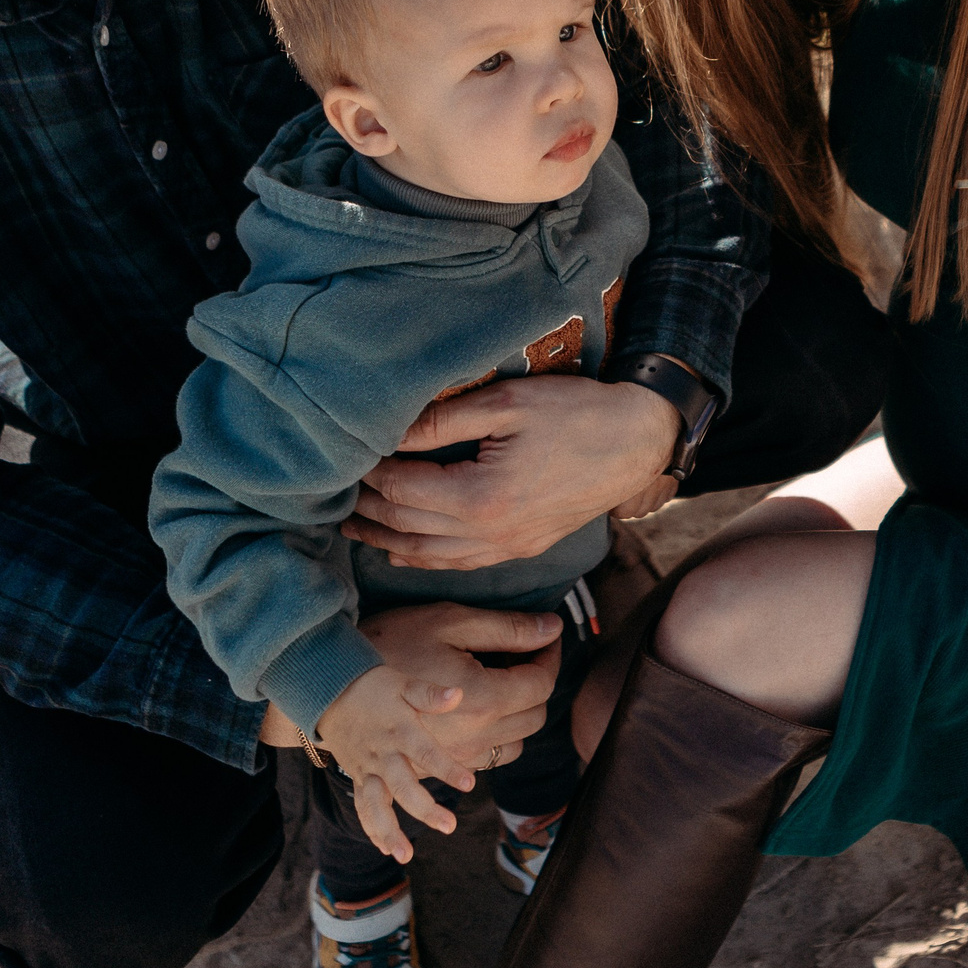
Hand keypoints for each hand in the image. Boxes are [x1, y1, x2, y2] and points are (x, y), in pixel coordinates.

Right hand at [315, 665, 503, 862]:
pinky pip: (362, 806)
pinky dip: (372, 828)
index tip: (470, 784)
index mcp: (400, 731)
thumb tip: (458, 695)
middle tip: (449, 826)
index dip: (447, 768)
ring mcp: (368, 769)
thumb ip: (430, 694)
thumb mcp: (403, 684)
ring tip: (405, 855)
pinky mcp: (358, 776)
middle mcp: (383, 754)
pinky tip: (386, 849)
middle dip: (425, 809)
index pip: (426, 753)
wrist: (328, 691)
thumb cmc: (373, 686)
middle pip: (403, 787)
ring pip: (376, 805)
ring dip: (389, 831)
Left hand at [345, 375, 680, 569]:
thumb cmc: (576, 412)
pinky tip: (401, 549)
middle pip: (408, 526)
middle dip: (368, 509)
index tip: (344, 456)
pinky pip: (458, 564)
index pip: (404, 490)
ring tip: (351, 525)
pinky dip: (422, 558)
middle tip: (331, 493)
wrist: (637, 442)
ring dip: (386, 539)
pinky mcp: (520, 548)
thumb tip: (389, 431)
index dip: (369, 474)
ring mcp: (507, 547)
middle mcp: (490, 533)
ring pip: (428, 555)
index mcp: (482, 497)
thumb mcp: (506, 403)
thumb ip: (443, 419)